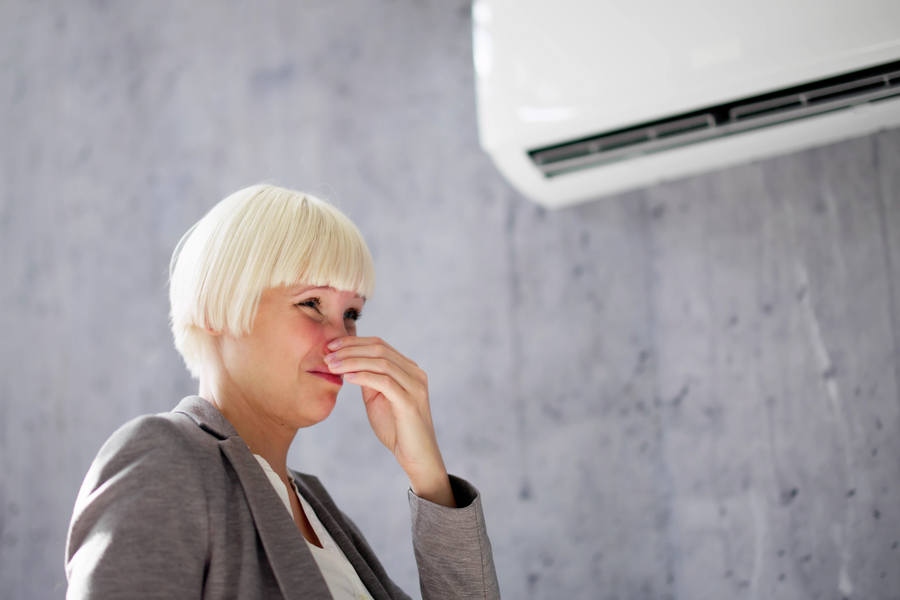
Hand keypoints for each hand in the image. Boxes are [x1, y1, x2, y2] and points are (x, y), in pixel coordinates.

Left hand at [324, 337, 455, 506]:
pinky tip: (347, 377)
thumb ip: (369, 380)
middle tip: (327, 354)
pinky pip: (384, 382)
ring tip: (332, 365)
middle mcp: (415, 374)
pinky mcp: (410, 402)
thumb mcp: (379, 399)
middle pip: (380, 349)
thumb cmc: (397, 429)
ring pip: (381, 362)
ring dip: (352, 361)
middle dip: (350, 349)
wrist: (416, 456)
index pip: (380, 345)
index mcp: (409, 370)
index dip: (354, 342)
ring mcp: (415, 387)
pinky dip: (363, 377)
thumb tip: (349, 364)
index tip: (331, 345)